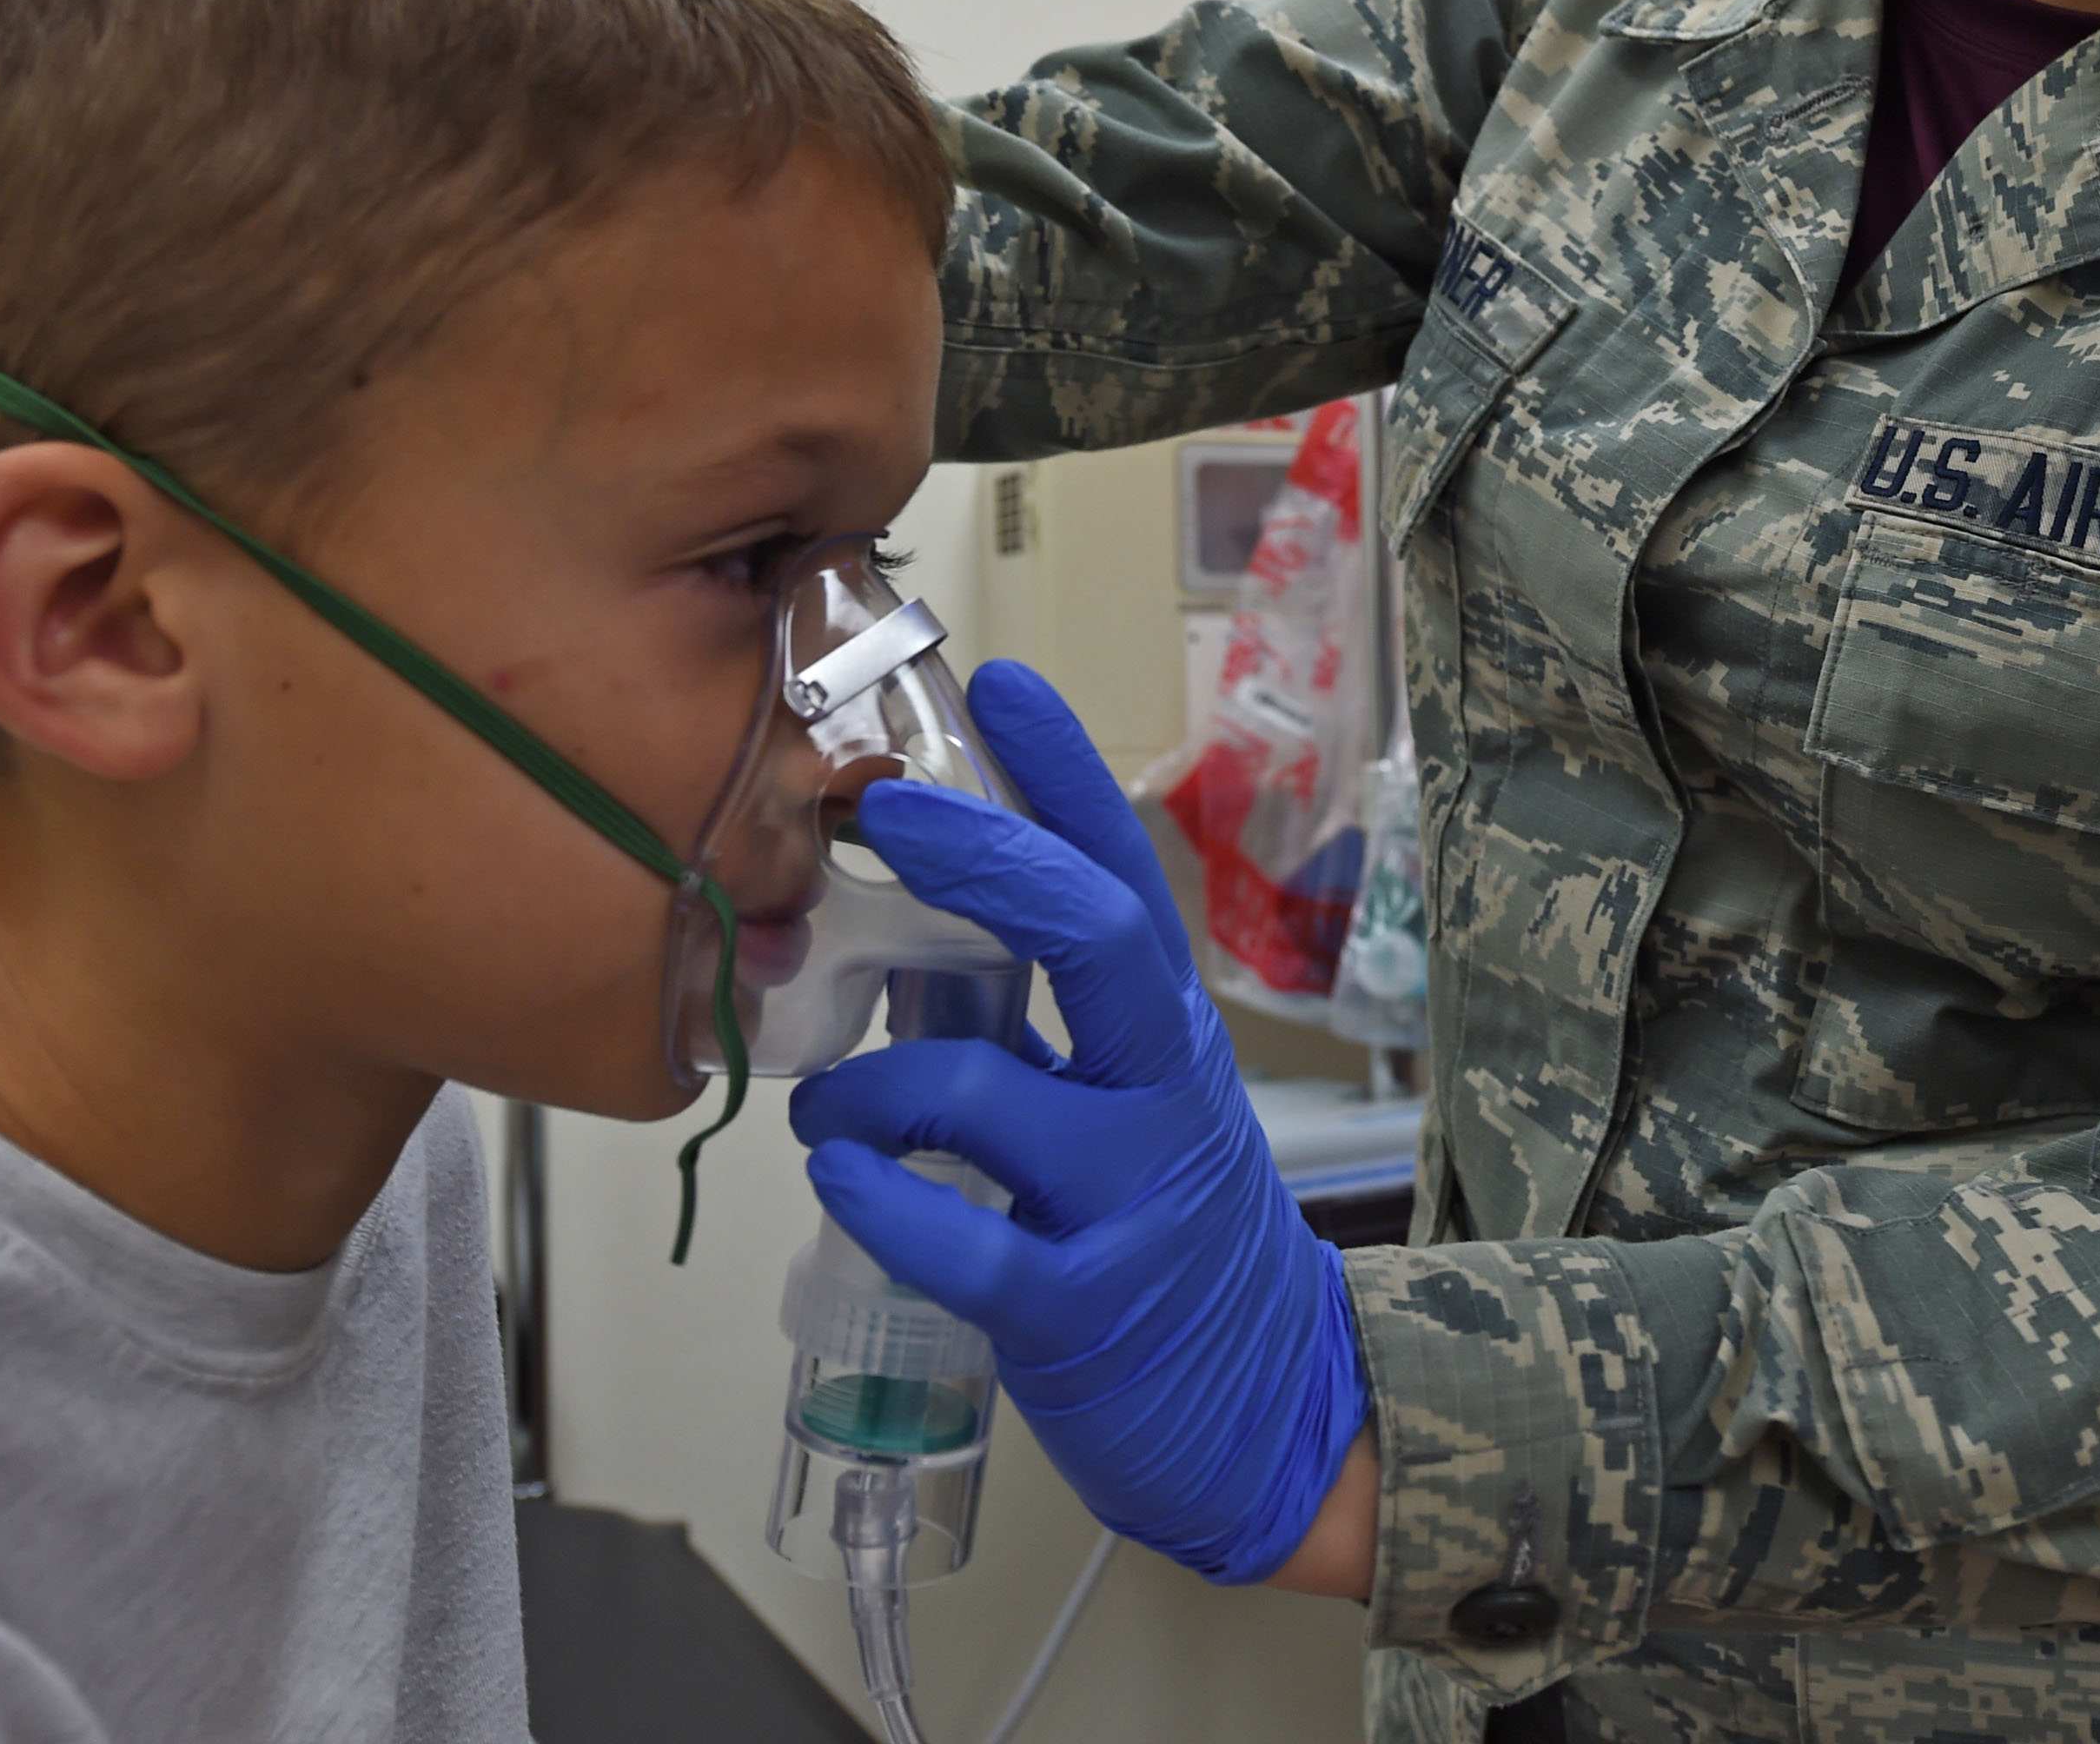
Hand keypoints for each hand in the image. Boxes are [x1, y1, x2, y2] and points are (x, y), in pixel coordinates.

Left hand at [790, 662, 1369, 1587]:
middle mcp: (1164, 1096)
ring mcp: (1129, 1201)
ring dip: (869, 1082)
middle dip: (986, 859)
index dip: (1065, 778)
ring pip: (983, 1095)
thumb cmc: (1170, 1241)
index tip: (1003, 685)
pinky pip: (961, 1238)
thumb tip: (914, 938)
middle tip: (889, 811)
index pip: (1125, 877)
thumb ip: (1042, 1031)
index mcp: (1170, 1036)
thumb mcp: (1129, 1111)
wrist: (1269, 1415)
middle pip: (1094, 939)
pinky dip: (878, 1197)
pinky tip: (841, 1177)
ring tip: (830, 1106)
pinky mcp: (1082, 1308)